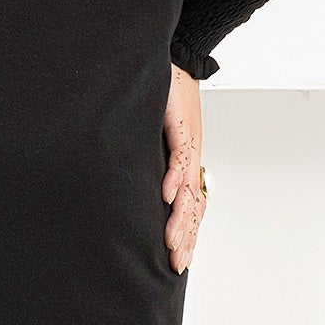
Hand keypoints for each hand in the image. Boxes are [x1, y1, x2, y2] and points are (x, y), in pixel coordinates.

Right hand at [161, 63, 206, 272]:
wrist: (178, 60)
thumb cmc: (165, 96)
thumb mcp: (153, 136)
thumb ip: (147, 160)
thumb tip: (130, 182)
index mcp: (186, 164)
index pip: (191, 205)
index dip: (187, 233)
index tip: (178, 260)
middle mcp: (192, 159)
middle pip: (193, 206)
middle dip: (186, 237)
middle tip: (177, 264)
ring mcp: (189, 144)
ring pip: (188, 189)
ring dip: (180, 218)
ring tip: (173, 242)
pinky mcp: (182, 127)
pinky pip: (179, 157)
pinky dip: (173, 178)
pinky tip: (167, 197)